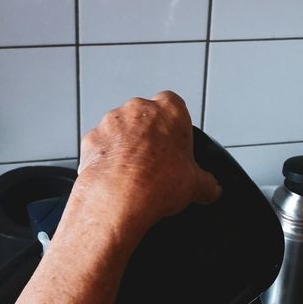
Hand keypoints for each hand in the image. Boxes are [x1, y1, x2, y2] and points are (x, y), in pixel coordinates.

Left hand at [74, 91, 220, 232]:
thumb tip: (211, 189)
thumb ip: (207, 184)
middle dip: (149, 136)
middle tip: (156, 163)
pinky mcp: (91, 139)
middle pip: (146, 117)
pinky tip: (115, 179)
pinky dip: (106, 159)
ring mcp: (111, 122)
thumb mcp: (196, 186)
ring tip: (134, 175)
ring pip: (121, 130)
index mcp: (169, 110)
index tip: (176, 145)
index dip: (175, 126)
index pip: (175, 105)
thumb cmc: (157, 182)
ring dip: (126, 146)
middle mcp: (138, 109)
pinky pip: (101, 147)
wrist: (118, 198)